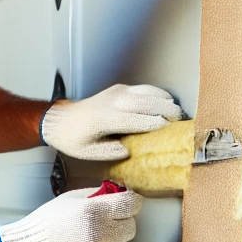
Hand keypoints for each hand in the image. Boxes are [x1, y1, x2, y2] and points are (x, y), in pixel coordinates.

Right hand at [0, 187, 142, 241]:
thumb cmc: (47, 224)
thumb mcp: (70, 199)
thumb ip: (97, 195)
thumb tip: (118, 192)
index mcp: (95, 211)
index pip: (132, 204)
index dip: (129, 203)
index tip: (126, 205)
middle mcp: (101, 234)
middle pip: (131, 228)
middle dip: (119, 224)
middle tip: (100, 225)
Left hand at [40, 84, 183, 160]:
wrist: (60, 119)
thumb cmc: (74, 138)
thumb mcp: (88, 152)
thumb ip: (110, 152)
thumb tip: (129, 150)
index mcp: (106, 118)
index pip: (137, 120)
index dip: (156, 124)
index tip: (170, 130)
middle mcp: (113, 102)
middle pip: (147, 103)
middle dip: (166, 110)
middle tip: (181, 120)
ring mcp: (117, 93)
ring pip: (147, 92)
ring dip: (164, 99)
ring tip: (177, 110)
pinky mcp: (119, 89)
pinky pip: (143, 89)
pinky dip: (157, 93)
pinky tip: (165, 101)